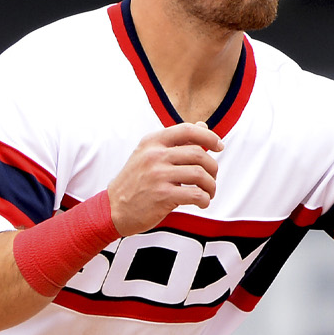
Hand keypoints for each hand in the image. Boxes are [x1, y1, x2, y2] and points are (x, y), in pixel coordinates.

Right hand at [107, 123, 222, 235]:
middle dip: (213, 167)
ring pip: (200, 175)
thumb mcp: (149, 155)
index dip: (209, 136)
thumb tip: (203, 125)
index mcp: (152, 141)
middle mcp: (154, 155)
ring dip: (211, 186)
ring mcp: (158, 175)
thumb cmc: (136, 182)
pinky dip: (204, 199)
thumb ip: (176, 142)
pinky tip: (202, 203)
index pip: (187, 130)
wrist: (114, 209)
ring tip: (208, 193)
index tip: (219, 146)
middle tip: (212, 178)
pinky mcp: (162, 196)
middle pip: (198, 154)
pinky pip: (195, 194)